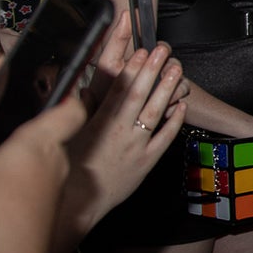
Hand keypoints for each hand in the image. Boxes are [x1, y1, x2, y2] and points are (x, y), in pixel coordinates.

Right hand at [0, 96, 85, 252]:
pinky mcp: (45, 214)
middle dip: (4, 149)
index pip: (71, 110)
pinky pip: (21, 196)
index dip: (70, 98)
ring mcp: (53, 190)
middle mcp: (55, 163)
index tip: (67, 91)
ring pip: (24, 173)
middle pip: (36, 144)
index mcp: (41, 141)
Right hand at [60, 44, 185, 237]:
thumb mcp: (70, 137)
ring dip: (167, 89)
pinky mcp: (147, 162)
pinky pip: (165, 138)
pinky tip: (181, 105)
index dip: (130, 70)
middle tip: (163, 50)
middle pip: (139, 96)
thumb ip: (80, 112)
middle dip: (152, 70)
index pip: (117, 91)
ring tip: (177, 69)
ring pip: (155, 113)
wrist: (80, 203)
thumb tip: (84, 89)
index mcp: (99, 124)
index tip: (139, 52)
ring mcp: (136, 147)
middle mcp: (119, 133)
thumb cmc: (71, 169)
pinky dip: (174, 120)